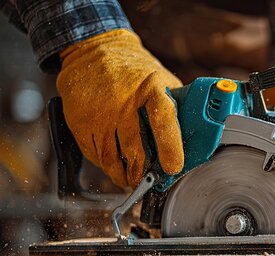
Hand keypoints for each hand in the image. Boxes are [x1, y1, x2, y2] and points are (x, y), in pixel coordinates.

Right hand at [56, 29, 183, 187]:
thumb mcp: (162, 81)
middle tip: (151, 182)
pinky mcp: (79, 121)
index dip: (170, 147)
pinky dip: (106, 166)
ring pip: (112, 158)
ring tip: (132, 180)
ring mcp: (98, 112)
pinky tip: (114, 166)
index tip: (173, 168)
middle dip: (144, 173)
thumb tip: (193, 140)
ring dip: (124, 176)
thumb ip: (175, 107)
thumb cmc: (135, 72)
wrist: (92, 51)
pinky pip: (94, 155)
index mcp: (151, 88)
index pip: (164, 120)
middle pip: (135, 149)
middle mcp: (123, 101)